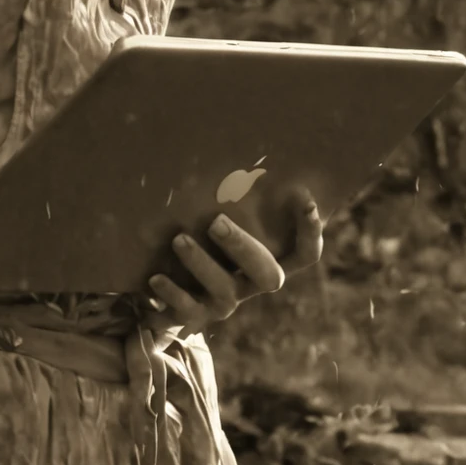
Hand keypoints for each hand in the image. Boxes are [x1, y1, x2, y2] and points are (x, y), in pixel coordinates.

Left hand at [143, 188, 322, 337]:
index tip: (306, 199)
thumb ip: (232, 202)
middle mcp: (250, 284)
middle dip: (244, 247)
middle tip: (216, 221)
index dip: (310, 233)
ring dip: (201, 263)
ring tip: (179, 239)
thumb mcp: (220, 223)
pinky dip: (172, 294)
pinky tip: (155, 278)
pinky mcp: (194, 317)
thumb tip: (230, 147)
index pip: (303, 255)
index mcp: (266, 261)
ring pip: (224, 290)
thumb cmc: (200, 243)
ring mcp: (224, 302)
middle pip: (268, 276)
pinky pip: (187, 310)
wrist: (164, 294)